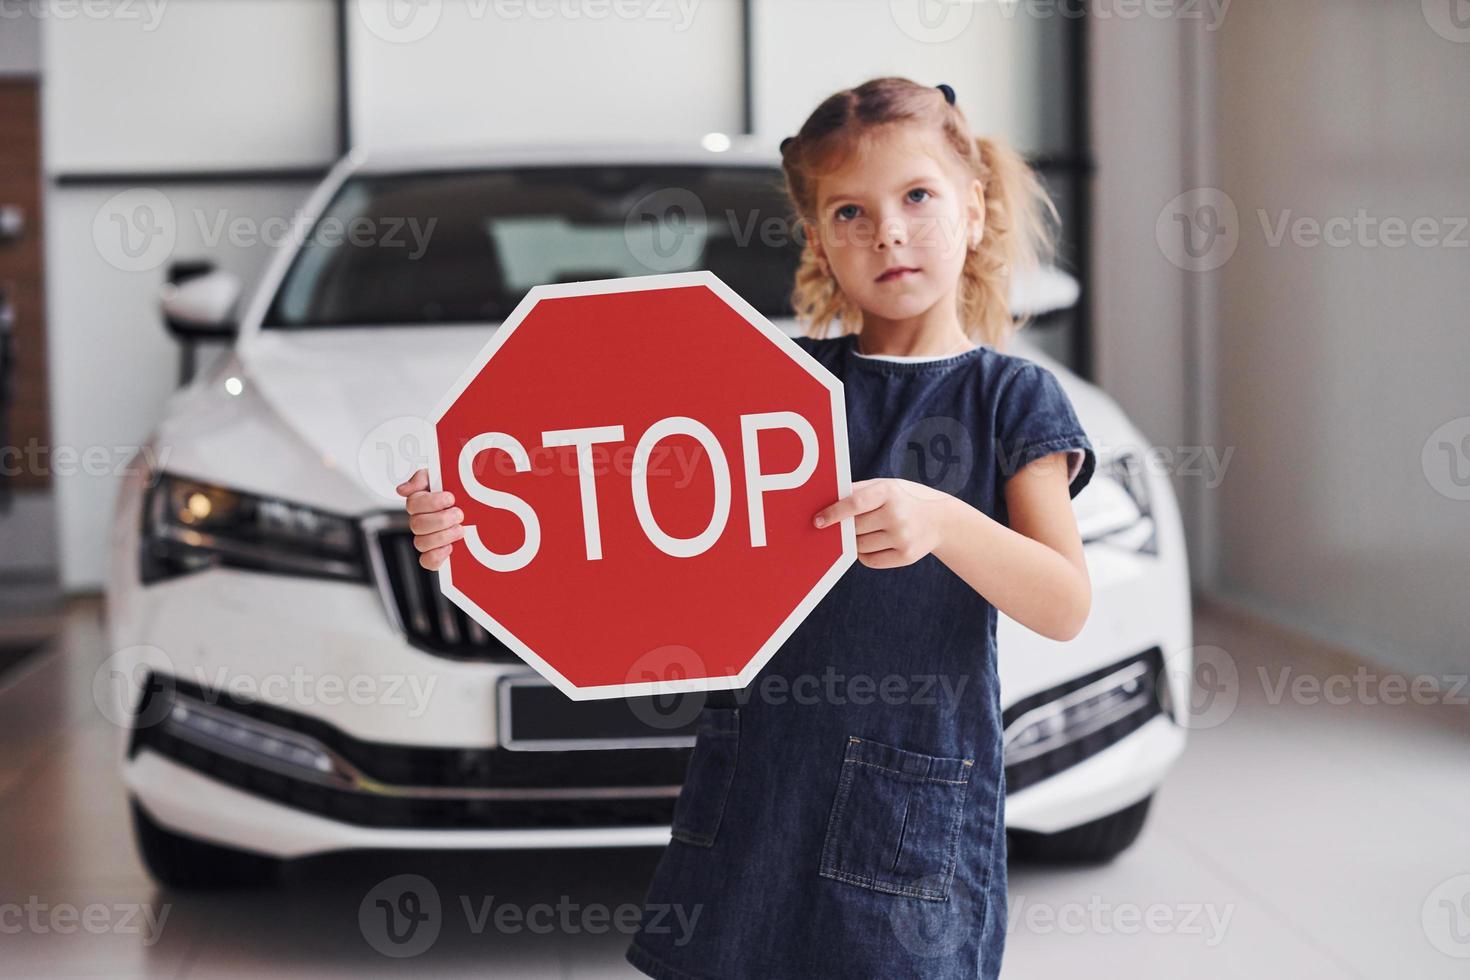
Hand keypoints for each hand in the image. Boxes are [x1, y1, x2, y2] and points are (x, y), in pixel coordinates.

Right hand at [395, 468, 463, 570]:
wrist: (480, 511)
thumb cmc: (458, 494)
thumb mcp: (442, 477)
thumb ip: (422, 478)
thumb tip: (402, 490)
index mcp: (420, 504)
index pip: (413, 504)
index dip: (431, 502)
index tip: (450, 498)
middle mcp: (420, 522)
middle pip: (416, 525)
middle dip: (441, 519)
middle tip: (459, 514)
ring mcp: (426, 539)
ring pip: (421, 543)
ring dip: (443, 536)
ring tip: (459, 529)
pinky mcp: (435, 555)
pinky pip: (427, 561)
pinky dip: (437, 556)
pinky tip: (450, 547)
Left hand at [813, 478, 952, 568]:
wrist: (942, 520)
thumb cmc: (904, 499)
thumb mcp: (887, 486)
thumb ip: (858, 492)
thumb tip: (825, 503)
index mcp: (889, 492)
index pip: (854, 503)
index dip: (833, 513)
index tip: (817, 521)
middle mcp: (897, 514)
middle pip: (854, 528)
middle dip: (846, 529)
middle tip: (847, 526)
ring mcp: (903, 537)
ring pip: (859, 546)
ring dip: (855, 542)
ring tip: (869, 531)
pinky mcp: (906, 556)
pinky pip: (870, 560)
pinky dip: (865, 554)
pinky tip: (874, 543)